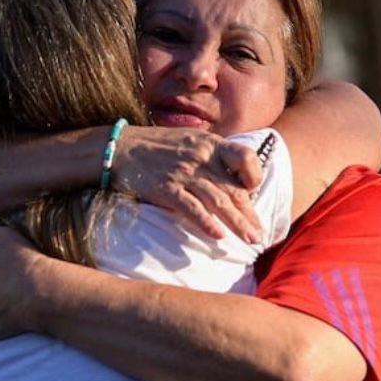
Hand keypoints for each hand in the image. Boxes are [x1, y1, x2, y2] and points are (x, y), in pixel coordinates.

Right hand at [112, 127, 264, 241]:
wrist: (120, 148)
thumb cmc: (157, 146)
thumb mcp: (190, 140)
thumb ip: (212, 158)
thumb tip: (233, 182)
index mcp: (210, 144)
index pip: (244, 157)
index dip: (254, 176)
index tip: (254, 193)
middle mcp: (201, 157)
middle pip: (233, 188)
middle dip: (249, 214)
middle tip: (261, 235)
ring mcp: (183, 173)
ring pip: (218, 201)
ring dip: (237, 223)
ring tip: (250, 240)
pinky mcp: (166, 188)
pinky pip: (190, 207)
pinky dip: (205, 222)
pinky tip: (218, 236)